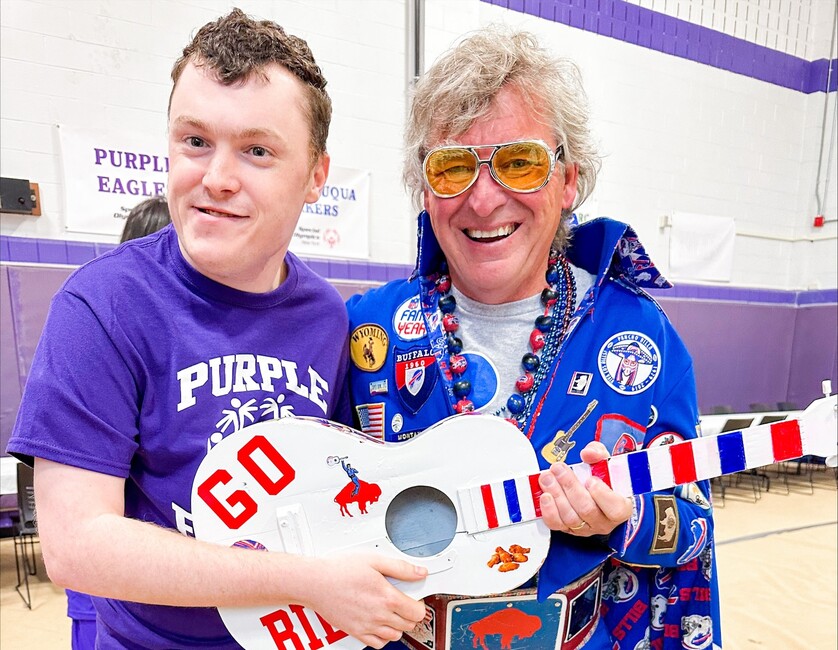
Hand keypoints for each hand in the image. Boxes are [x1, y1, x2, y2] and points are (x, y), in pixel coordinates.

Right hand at [301, 554, 426, 647]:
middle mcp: (378, 615)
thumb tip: (420, 572)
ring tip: (391, 610)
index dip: (419, 604)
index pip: (417, 612)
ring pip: (395, 635)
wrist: (315, 582)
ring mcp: (367, 626)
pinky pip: (378, 643)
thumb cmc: (340, 569)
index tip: (415, 597)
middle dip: (410, 613)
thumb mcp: (374, 560)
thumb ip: (401, 568)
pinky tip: (380, 622)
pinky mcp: (356, 632)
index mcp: (386, 596)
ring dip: (398, 625)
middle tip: (403, 601)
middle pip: (409, 625)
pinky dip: (383, 636)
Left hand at [538, 441, 632, 536]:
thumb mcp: (605, 461)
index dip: (602, 495)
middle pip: (587, 509)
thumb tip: (588, 453)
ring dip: (556, 495)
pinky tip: (545, 496)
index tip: (590, 479)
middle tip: (558, 469)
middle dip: (570, 486)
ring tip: (547, 478)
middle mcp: (604, 521)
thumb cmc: (604, 478)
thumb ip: (599, 454)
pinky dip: (549, 511)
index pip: (616, 509)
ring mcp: (586, 527)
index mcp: (620, 506)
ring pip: (570, 517)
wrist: (594, 488)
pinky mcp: (569, 529)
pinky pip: (557, 525)